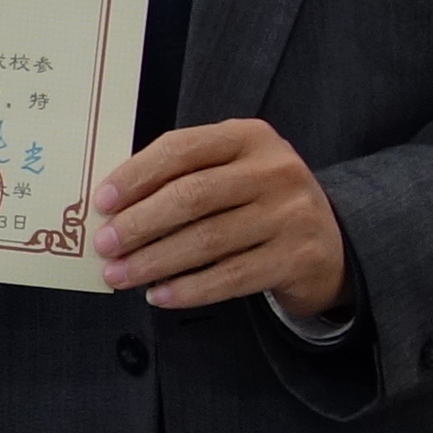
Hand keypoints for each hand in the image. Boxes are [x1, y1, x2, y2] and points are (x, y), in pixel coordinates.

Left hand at [93, 119, 345, 318]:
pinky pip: (231, 277)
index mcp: (250, 137)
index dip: (137, 175)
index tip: (102, 202)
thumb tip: (115, 206)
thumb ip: (185, 176)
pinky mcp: (297, 258)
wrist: (330, 243)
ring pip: (208, 240)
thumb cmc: (260, 202)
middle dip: (140, 223)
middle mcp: (275, 170)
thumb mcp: (233, 171)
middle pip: (192, 196)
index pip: (182, 148)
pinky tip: (160, 295)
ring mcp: (290, 214)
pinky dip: (189, 289)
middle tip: (105, 245)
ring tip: (120, 276)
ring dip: (155, 262)